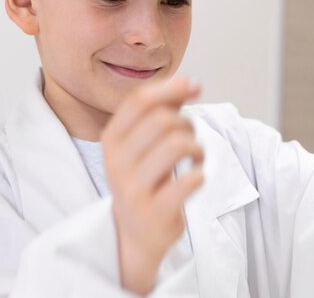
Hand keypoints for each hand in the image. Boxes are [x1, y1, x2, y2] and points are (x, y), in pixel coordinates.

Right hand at [102, 76, 203, 294]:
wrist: (136, 231)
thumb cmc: (146, 177)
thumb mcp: (144, 142)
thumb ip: (164, 109)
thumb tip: (193, 82)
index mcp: (112, 139)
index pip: (140, 101)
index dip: (172, 88)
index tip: (195, 87)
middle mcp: (117, 163)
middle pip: (162, 120)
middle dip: (187, 124)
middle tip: (190, 139)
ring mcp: (134, 189)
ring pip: (177, 145)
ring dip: (197, 147)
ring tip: (195, 157)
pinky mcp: (156, 212)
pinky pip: (191, 180)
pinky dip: (201, 174)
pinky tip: (195, 178)